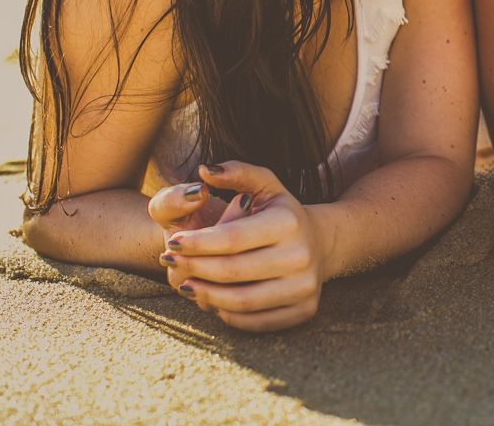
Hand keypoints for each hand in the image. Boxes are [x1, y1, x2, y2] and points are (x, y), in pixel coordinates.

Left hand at [156, 161, 326, 331]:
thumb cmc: (281, 212)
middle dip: (193, 269)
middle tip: (171, 263)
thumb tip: (205, 171)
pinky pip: (255, 322)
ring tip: (186, 283)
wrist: (322, 243)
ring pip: (240, 302)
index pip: (230, 239)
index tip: (173, 243)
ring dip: (205, 295)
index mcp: (288, 222)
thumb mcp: (264, 185)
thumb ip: (235, 172)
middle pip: (231, 272)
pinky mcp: (304, 310)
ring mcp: (305, 286)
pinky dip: (228, 314)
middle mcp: (301, 255)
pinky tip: (213, 300)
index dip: (196, 244)